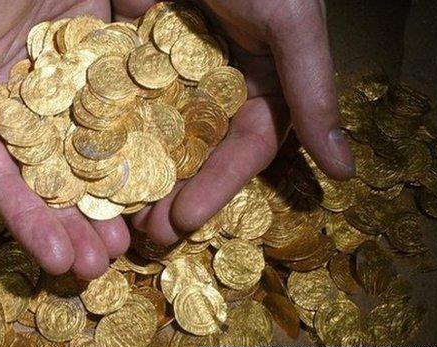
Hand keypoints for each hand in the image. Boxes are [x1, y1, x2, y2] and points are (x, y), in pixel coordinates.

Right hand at [0, 0, 138, 278]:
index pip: (1, 182)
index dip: (27, 223)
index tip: (56, 262)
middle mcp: (21, 118)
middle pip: (49, 183)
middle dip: (74, 226)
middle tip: (100, 266)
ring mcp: (63, 100)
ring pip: (87, 160)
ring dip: (107, 202)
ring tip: (128, 240)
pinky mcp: (99, 76)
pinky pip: (119, 119)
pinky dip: (134, 152)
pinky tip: (155, 184)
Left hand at [131, 0, 355, 243]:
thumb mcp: (290, 22)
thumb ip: (313, 91)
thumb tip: (348, 171)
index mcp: (262, 80)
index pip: (245, 146)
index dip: (219, 187)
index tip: (187, 222)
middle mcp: (218, 84)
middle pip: (196, 151)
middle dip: (173, 193)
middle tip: (146, 233)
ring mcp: (171, 72)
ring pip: (154, 133)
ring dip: (137, 173)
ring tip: (112, 212)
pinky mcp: (131, 57)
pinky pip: (119, 100)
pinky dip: (107, 132)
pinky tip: (88, 164)